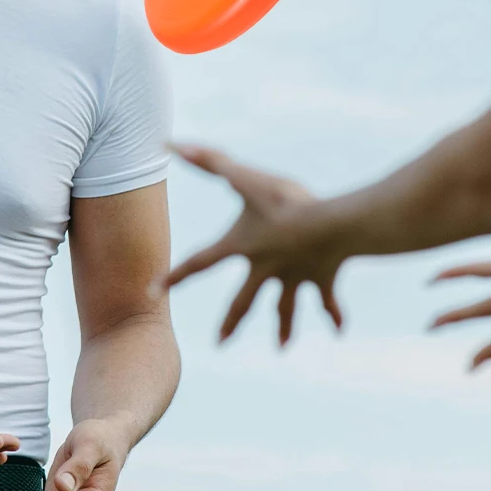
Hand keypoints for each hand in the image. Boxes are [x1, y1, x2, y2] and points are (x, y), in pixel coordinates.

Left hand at [163, 144, 345, 344]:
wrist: (332, 225)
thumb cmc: (286, 201)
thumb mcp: (244, 177)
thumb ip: (208, 161)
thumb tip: (168, 143)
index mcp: (241, 247)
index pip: (199, 263)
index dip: (175, 275)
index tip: (152, 291)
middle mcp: (265, 268)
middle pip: (243, 300)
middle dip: (231, 321)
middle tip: (221, 343)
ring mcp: (294, 277)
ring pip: (285, 307)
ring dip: (284, 327)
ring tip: (281, 347)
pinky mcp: (322, 278)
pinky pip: (328, 300)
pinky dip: (334, 315)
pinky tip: (338, 331)